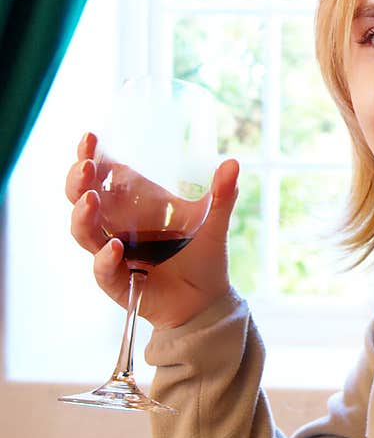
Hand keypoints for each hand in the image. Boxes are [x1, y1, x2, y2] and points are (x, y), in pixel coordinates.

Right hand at [66, 132, 239, 328]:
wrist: (207, 301)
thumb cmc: (203, 257)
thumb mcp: (213, 222)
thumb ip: (222, 195)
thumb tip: (232, 164)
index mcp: (135, 205)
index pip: (103, 176)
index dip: (90, 157)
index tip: (90, 137)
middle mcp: (117, 226)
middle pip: (81, 199)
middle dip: (77, 181)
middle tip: (85, 165)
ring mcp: (113, 253)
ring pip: (83, 232)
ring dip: (83, 215)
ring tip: (90, 199)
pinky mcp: (117, 281)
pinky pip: (103, 269)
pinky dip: (105, 258)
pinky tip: (115, 247)